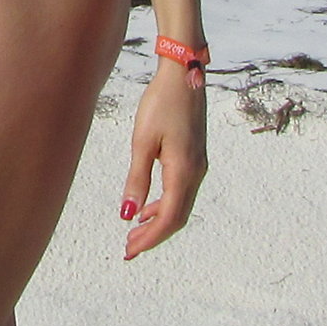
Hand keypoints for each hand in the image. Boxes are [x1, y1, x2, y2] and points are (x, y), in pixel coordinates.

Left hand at [119, 62, 207, 258]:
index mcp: (183, 172)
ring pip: (181, 206)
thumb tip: (128, 214)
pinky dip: (165, 206)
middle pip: (178, 218)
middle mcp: (196, 173)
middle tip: (129, 248)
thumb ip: (137, 179)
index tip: (128, 250)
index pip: (168, 218)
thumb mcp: (142, 142)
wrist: (184, 75)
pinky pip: (182, 192)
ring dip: (159, 222)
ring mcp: (198, 166)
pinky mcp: (195, 158)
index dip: (149, 239)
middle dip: (153, 236)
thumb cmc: (161, 104)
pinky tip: (148, 208)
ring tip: (134, 232)